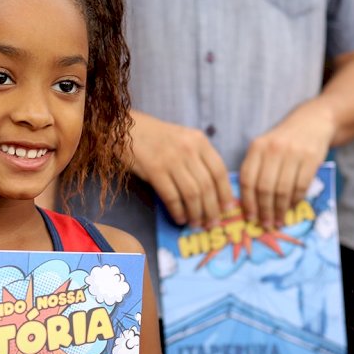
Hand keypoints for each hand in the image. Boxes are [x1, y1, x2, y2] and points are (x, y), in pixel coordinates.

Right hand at [130, 111, 233, 227]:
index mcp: (199, 141)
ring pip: (192, 193)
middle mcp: (188, 150)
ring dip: (196, 213)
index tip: (227, 209)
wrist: (126, 129)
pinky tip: (179, 218)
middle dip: (212, 209)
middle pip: (207, 186)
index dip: (225, 193)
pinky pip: (171, 196)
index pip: (219, 171)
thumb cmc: (155, 137)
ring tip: (196, 224)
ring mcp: (171, 160)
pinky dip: (177, 211)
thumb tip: (211, 187)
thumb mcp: (183, 139)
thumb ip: (198, 157)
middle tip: (212, 224)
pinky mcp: (154, 170)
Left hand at [239, 99, 333, 228]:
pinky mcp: (311, 157)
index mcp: (256, 148)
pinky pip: (301, 185)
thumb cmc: (282, 141)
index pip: (247, 179)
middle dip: (264, 210)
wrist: (312, 121)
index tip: (249, 218)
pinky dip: (295, 200)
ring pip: (283, 189)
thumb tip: (246, 204)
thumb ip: (255, 170)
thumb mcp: (263, 148)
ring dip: (280, 209)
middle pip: (264, 187)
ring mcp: (293, 152)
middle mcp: (273, 149)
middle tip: (265, 224)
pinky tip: (292, 208)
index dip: (247, 202)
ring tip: (278, 221)